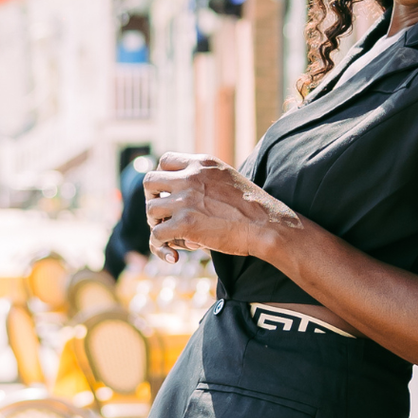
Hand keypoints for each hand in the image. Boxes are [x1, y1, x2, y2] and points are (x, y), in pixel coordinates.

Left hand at [144, 152, 299, 264]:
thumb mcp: (228, 179)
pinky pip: (157, 234)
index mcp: (201, 164)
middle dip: (152, 199)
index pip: (165, 161)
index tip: (167, 194)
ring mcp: (186, 199)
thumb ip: (207, 179)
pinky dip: (161, 246)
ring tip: (173, 236)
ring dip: (158, 225)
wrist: (267, 226)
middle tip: (162, 215)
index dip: (162, 179)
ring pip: (151, 210)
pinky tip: (174, 255)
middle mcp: (190, 177)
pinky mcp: (185, 224)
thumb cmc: (253, 209)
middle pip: (150, 181)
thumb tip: (190, 194)